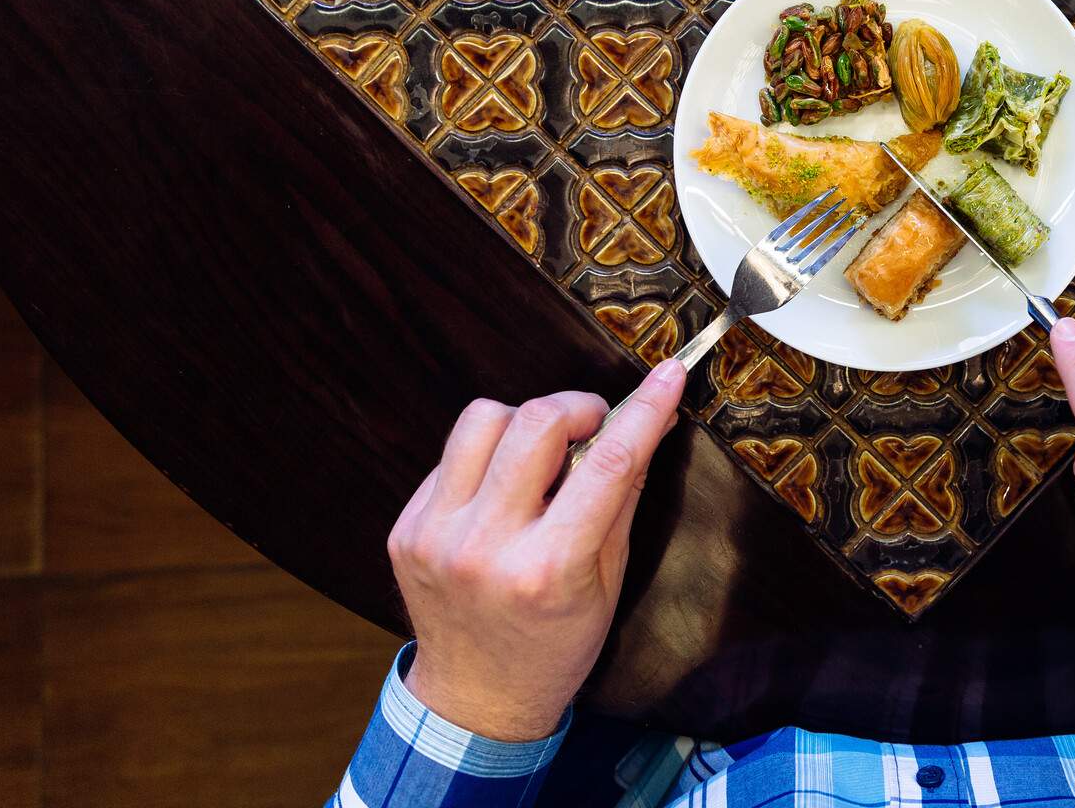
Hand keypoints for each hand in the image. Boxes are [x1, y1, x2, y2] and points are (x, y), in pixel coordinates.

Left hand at [386, 360, 687, 741]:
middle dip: (578, 407)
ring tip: (542, 453)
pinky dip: (487, 457)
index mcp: (549, 570)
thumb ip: (624, 496)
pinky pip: (451, 455)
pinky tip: (502, 490)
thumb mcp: (608, 581)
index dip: (644, 409)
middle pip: (536, 423)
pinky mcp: (407, 529)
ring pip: (482, 420)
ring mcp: (436, 536)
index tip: (668, 375)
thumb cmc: (556, 644)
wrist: (476, 699)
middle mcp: (486, 548)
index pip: (608, 464)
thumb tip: (650, 422)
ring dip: (525, 422)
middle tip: (593, 425)